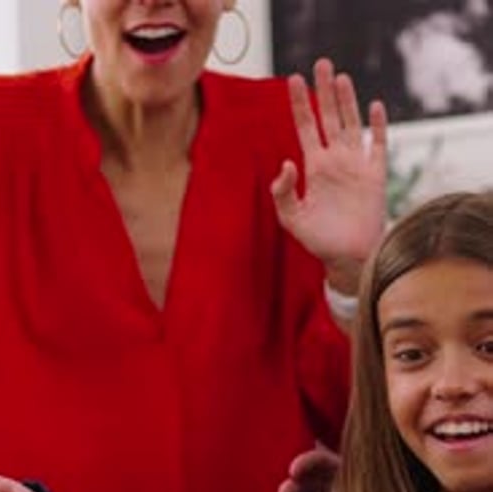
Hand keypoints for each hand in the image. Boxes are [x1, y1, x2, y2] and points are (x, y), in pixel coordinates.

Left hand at [271, 58, 387, 289]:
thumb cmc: (320, 242)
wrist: (349, 259)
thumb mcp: (292, 219)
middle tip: (321, 63)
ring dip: (347, 101)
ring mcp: (356, 167)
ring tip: (340, 77)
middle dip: (324, 91)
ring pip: (352, 125)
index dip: (300, 104)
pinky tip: (375, 106)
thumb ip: (282, 192)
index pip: (306, 127)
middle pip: (329, 117)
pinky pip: (377, 146)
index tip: (294, 79)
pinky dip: (377, 126)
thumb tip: (286, 162)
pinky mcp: (375, 177)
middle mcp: (335, 162)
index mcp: (314, 168)